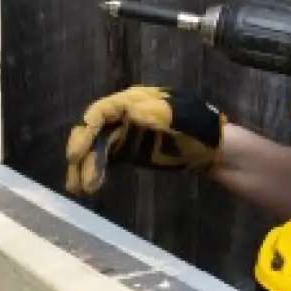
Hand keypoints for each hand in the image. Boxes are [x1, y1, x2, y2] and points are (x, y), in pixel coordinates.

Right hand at [65, 86, 225, 195]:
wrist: (215, 151)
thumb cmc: (200, 130)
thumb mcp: (182, 119)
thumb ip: (156, 115)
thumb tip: (128, 110)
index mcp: (135, 101)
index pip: (102, 112)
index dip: (87, 130)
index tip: (77, 153)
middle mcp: (125, 115)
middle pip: (94, 131)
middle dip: (82, 153)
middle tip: (75, 178)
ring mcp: (126, 134)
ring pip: (97, 147)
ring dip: (85, 166)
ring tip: (79, 189)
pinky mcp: (129, 151)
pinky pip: (105, 159)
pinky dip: (95, 171)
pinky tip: (90, 186)